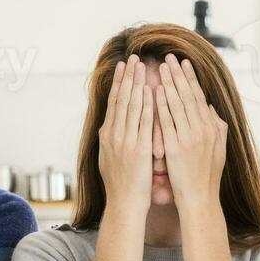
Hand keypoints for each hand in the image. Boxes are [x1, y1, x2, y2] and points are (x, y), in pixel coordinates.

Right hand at [98, 56, 153, 209]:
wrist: (124, 204)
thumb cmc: (121, 185)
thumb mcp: (110, 158)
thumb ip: (111, 139)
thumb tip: (109, 126)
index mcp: (107, 135)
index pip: (113, 102)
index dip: (118, 82)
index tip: (123, 65)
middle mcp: (113, 135)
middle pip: (120, 99)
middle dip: (127, 76)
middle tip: (132, 56)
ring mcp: (125, 141)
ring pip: (131, 106)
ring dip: (137, 84)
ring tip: (142, 66)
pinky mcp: (138, 150)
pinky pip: (143, 123)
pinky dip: (147, 105)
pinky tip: (152, 91)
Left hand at [155, 53, 225, 212]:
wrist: (200, 199)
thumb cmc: (207, 176)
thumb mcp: (218, 148)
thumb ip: (216, 126)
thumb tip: (210, 107)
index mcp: (212, 128)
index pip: (199, 97)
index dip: (191, 79)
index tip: (183, 63)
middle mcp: (203, 130)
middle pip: (189, 96)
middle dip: (178, 75)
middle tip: (169, 57)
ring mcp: (189, 138)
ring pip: (178, 105)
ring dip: (169, 84)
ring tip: (160, 67)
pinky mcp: (176, 148)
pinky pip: (167, 122)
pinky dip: (162, 105)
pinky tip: (156, 91)